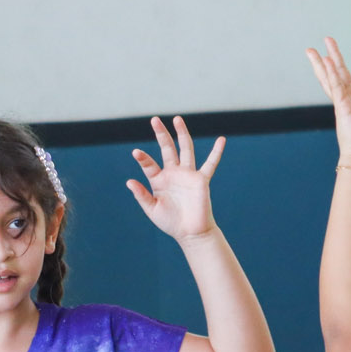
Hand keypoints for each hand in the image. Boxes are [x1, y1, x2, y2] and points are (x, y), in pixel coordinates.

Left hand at [127, 117, 224, 241]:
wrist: (190, 233)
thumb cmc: (171, 223)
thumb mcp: (152, 209)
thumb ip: (142, 195)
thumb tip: (129, 181)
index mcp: (159, 180)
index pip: (149, 164)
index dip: (142, 159)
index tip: (136, 153)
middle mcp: (173, 173)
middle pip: (167, 149)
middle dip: (161, 134)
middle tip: (154, 120)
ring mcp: (188, 175)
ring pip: (185, 149)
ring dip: (182, 134)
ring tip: (177, 119)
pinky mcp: (201, 180)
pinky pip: (210, 163)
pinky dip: (216, 152)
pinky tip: (221, 139)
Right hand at [305, 37, 350, 167]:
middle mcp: (349, 99)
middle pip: (340, 72)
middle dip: (334, 55)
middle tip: (327, 40)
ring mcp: (342, 101)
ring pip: (330, 77)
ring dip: (322, 62)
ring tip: (311, 49)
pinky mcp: (340, 105)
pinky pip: (334, 85)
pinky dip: (330, 73)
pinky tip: (326, 61)